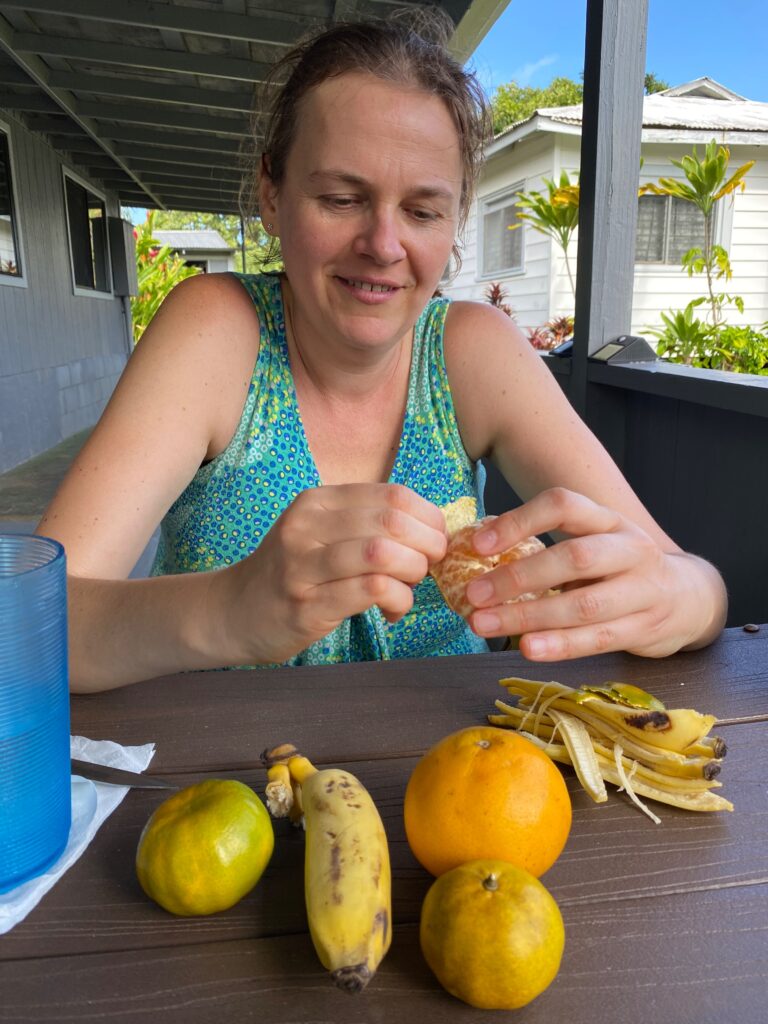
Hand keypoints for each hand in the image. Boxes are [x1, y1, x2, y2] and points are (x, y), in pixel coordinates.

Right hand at [217, 483, 447, 664]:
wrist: (233, 612)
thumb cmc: (292, 573)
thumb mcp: (322, 533)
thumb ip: (368, 524)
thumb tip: (433, 527)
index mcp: (318, 502)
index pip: (393, 495)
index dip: (429, 518)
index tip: (436, 540)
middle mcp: (307, 526)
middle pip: (393, 522)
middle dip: (427, 546)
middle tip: (429, 566)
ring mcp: (303, 566)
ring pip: (383, 554)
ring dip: (413, 573)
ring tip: (408, 586)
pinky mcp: (307, 604)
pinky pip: (371, 591)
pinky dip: (397, 600)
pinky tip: (391, 610)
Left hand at [463, 487, 724, 659]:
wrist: (689, 597)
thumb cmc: (619, 569)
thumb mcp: (593, 543)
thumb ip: (547, 550)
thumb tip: (474, 560)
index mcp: (607, 520)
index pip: (564, 505)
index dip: (519, 520)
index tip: (478, 544)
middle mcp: (629, 549)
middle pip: (574, 557)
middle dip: (519, 576)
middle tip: (474, 593)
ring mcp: (642, 589)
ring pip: (584, 603)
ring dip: (530, 616)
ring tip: (485, 624)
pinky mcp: (644, 628)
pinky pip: (598, 638)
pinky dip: (560, 645)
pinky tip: (527, 648)